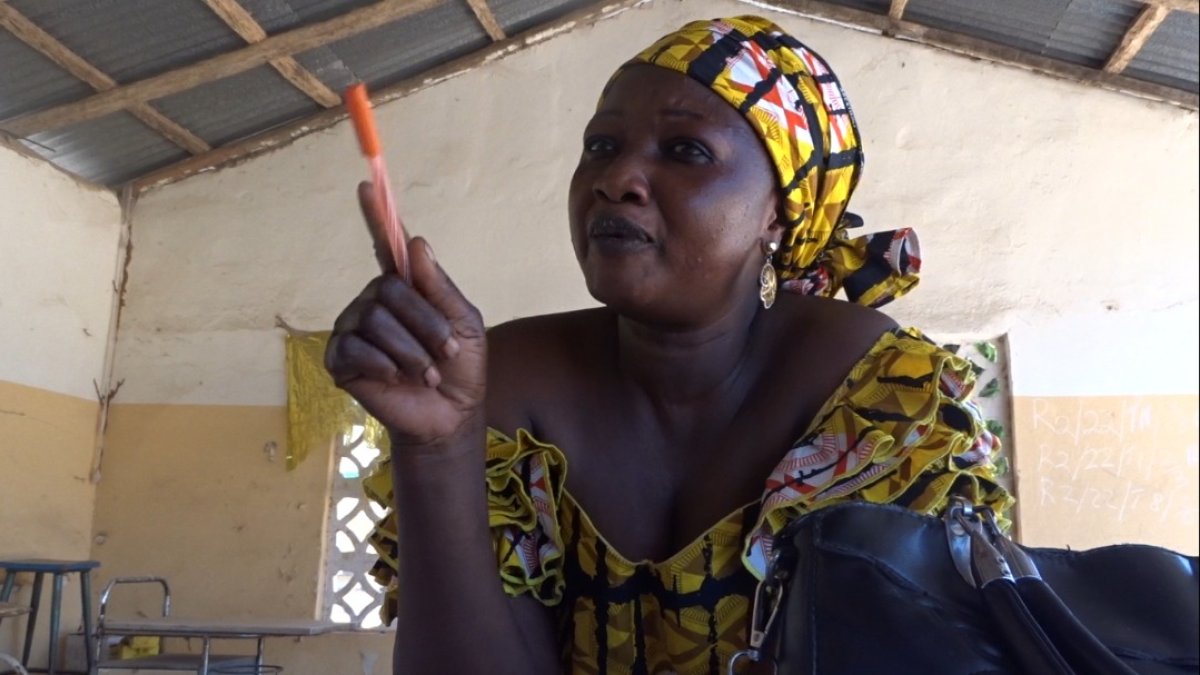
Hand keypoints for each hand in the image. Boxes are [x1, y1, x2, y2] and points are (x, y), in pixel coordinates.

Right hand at [324, 182, 486, 447]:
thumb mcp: (464, 324)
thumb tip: (415, 243)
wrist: (451, 415)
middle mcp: (375, 301)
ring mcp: (354, 329)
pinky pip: (354, 347)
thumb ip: (440, 288)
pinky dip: (384, 364)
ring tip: (427, 372)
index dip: (376, 215)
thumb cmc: (460, 368)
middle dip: (425, 322)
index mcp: (406, 288)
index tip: (367, 185)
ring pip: (374, 318)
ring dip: (411, 350)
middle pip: (388, 288)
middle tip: (445, 351)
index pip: (385, 244)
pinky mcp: (341, 359)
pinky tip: (397, 378)